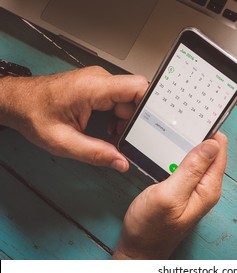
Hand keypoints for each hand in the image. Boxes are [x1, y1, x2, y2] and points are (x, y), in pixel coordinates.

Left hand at [0, 66, 147, 171]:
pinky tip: (106, 128)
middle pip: (136, 97)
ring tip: (110, 135)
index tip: (155, 124)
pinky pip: (119, 100)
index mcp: (93, 87)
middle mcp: (100, 80)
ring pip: (129, 100)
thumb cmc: (33, 114)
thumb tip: (121, 162)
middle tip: (123, 138)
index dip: (151, 105)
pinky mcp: (98, 87)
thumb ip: (95, 153)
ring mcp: (99, 82)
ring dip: (125, 121)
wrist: (16, 101)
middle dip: (135, 121)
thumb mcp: (63, 142)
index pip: (138, 87)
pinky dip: (117, 117)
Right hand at [112, 132, 227, 258]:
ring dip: (187, 146)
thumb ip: (191, 169)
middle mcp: (206, 188)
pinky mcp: (183, 190)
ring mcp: (195, 189)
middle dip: (198, 137)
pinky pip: (186, 167)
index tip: (198, 117)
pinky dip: (179, 156)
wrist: (138, 248)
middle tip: (181, 121)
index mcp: (208, 188)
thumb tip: (212, 144)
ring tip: (174, 131)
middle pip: (210, 153)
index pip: (219, 151)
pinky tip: (168, 151)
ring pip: (197, 158)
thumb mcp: (169, 194)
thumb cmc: (150, 227)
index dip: (211, 132)